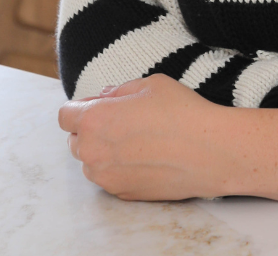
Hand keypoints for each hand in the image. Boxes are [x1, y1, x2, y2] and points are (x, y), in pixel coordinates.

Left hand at [58, 75, 230, 199]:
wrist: (212, 152)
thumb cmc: (184, 113)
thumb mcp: (153, 84)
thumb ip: (120, 90)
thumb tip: (106, 97)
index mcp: (95, 119)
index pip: (65, 115)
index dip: (81, 108)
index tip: (100, 106)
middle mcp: (92, 151)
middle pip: (75, 141)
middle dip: (91, 131)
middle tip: (123, 123)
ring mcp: (105, 176)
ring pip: (91, 163)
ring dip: (104, 152)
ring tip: (137, 143)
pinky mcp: (121, 193)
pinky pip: (110, 178)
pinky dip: (120, 169)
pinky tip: (148, 159)